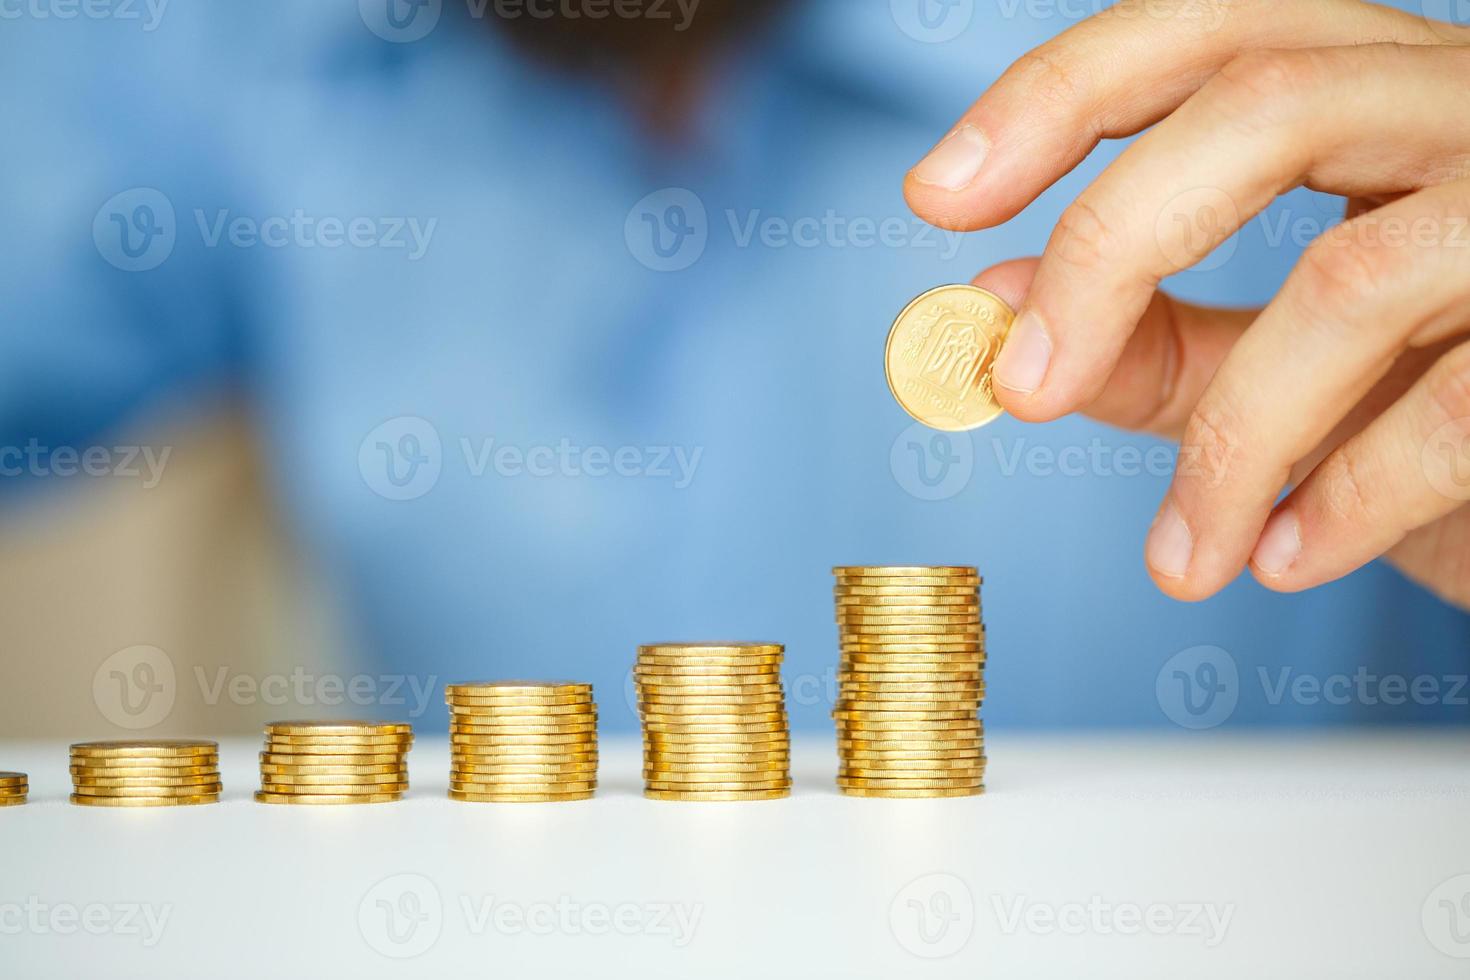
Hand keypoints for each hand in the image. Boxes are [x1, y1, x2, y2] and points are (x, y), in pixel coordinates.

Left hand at [904, 0, 1469, 610]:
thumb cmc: (1442, 410)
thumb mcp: (1284, 371)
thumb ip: (1154, 336)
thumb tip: (991, 307)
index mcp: (1372, 95)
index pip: (1204, 32)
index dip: (1058, 96)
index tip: (937, 197)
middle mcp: (1464, 110)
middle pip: (1263, 105)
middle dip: (1108, 248)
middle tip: (1020, 387)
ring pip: (1351, 279)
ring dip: (1230, 447)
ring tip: (1180, 561)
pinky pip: (1457, 407)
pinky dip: (1347, 502)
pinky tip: (1284, 560)